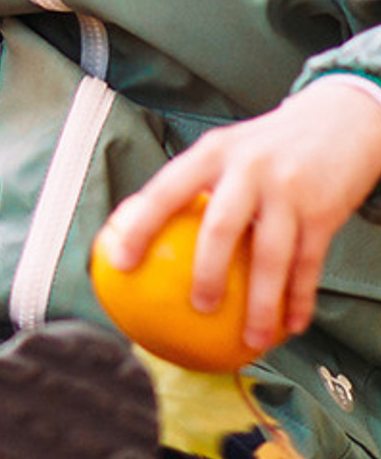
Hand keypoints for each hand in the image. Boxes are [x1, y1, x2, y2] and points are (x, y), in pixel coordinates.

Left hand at [99, 78, 380, 350]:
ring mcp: (288, 192)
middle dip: (207, 272)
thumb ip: (189, 184)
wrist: (340, 118)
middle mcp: (247, 170)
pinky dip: (299, 299)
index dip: (139, 226)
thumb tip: (135, 229)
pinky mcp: (323, 212)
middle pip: (221, 228)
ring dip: (261, 304)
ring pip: (272, 257)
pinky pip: (308, 264)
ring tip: (253, 340)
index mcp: (211, 153)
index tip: (118, 261)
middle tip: (197, 307)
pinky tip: (292, 326)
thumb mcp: (224, 148)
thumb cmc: (266, 144)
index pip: (165, 191)